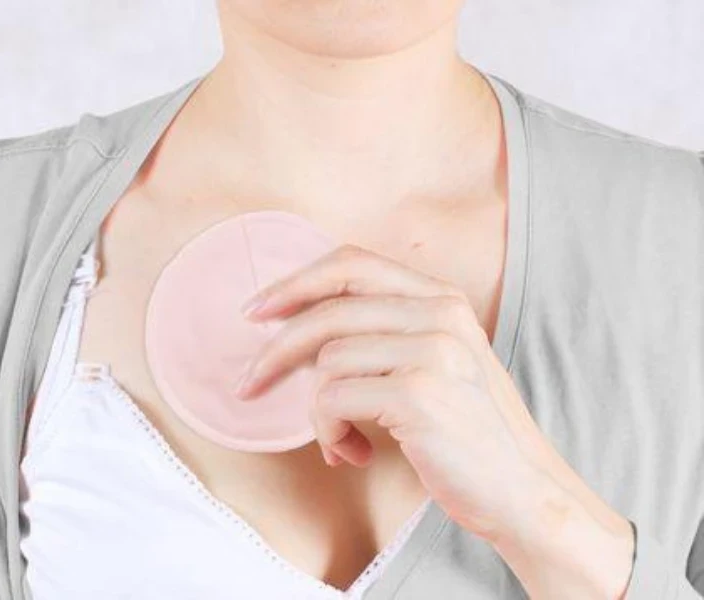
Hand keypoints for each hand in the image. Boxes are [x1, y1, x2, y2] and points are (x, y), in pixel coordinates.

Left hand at [235, 244, 634, 597]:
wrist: (523, 490)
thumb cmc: (466, 432)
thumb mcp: (435, 363)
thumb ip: (382, 334)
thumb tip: (295, 330)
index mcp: (441, 299)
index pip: (352, 263)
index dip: (296, 282)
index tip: (257, 311)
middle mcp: (439, 314)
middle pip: (328, 310)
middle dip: (276, 349)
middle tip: (249, 382)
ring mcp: (431, 351)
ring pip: (325, 362)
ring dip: (318, 412)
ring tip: (341, 439)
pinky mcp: (418, 393)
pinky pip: (331, 399)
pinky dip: (328, 433)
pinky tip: (353, 454)